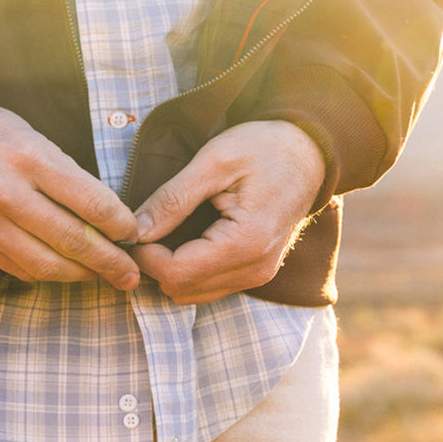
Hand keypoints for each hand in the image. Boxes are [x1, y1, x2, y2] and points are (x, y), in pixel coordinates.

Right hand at [0, 96, 140, 289]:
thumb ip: (63, 174)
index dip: (121, 226)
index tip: (134, 234)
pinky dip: (44, 272)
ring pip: (45, 265)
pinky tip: (62, 270)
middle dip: (109, 263)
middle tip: (130, 275)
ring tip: (100, 277)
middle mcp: (5, 193)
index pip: (91, 202)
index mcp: (29, 157)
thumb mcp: (28, 135)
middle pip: (72, 241)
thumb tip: (104, 214)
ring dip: (79, 276)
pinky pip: (15, 268)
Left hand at [130, 121, 324, 303]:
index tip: (133, 228)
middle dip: (154, 265)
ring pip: (193, 294)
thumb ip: (173, 199)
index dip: (145, 256)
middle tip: (143, 228)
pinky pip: (209, 286)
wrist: (310, 151)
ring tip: (162, 232)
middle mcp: (254, 269)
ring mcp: (258, 274)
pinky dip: (188, 270)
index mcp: (246, 243)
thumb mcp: (214, 162)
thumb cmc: (265, 147)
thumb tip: (136, 231)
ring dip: (169, 270)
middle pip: (181, 289)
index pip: (176, 273)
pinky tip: (181, 240)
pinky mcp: (256, 272)